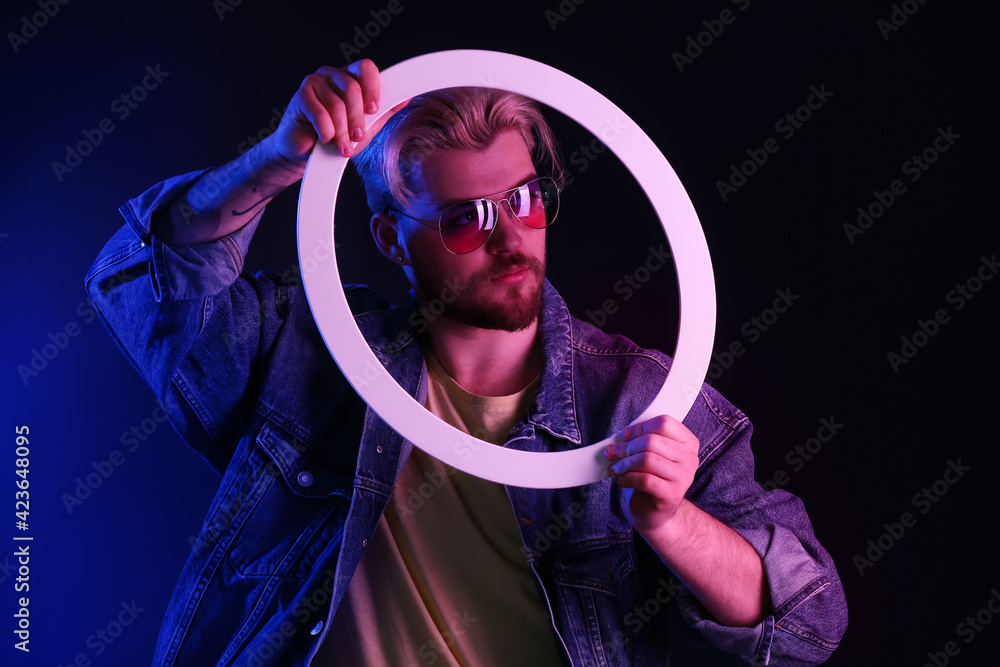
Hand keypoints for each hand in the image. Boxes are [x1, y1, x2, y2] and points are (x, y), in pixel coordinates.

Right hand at [267, 59, 406, 161]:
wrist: (305, 151)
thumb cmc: (336, 136)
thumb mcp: (366, 126)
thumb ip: (384, 111)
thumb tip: (405, 98)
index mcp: (350, 77)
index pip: (366, 68)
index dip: (372, 87)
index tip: (373, 110)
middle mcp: (332, 75)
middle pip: (352, 88)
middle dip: (357, 118)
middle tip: (358, 137)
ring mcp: (315, 82)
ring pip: (336, 104)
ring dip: (342, 130)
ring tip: (342, 146)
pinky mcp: (300, 96)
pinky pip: (319, 113)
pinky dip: (326, 131)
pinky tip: (325, 139)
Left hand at [605, 414, 699, 534]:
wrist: (655, 511)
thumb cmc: (651, 478)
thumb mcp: (649, 454)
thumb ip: (641, 439)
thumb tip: (624, 434)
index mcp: (688, 443)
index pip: (664, 423)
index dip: (641, 427)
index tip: (626, 435)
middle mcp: (690, 459)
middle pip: (652, 441)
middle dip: (626, 446)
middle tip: (612, 453)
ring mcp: (684, 478)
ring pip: (647, 459)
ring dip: (624, 463)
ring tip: (615, 468)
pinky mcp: (672, 495)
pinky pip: (645, 479)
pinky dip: (628, 478)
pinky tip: (622, 480)